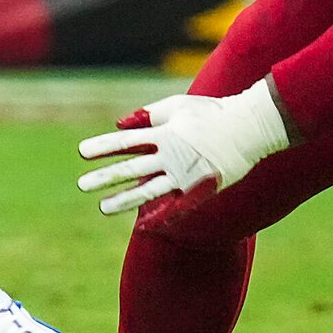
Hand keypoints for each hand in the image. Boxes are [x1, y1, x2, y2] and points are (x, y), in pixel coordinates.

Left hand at [76, 84, 291, 215]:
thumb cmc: (212, 113)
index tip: (82, 153)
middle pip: (131, 168)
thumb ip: (149, 114)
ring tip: (102, 208)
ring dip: (123, 200)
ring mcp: (185, 175)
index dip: (103, 147)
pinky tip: (140, 227)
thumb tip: (120, 124)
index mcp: (165, 133)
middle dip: (105, 177)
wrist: (250, 128)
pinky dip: (157, 218)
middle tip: (82, 185)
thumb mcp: (178, 105)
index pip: (127, 141)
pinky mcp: (198, 190)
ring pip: (148, 191)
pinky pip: (174, 207)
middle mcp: (171, 156)